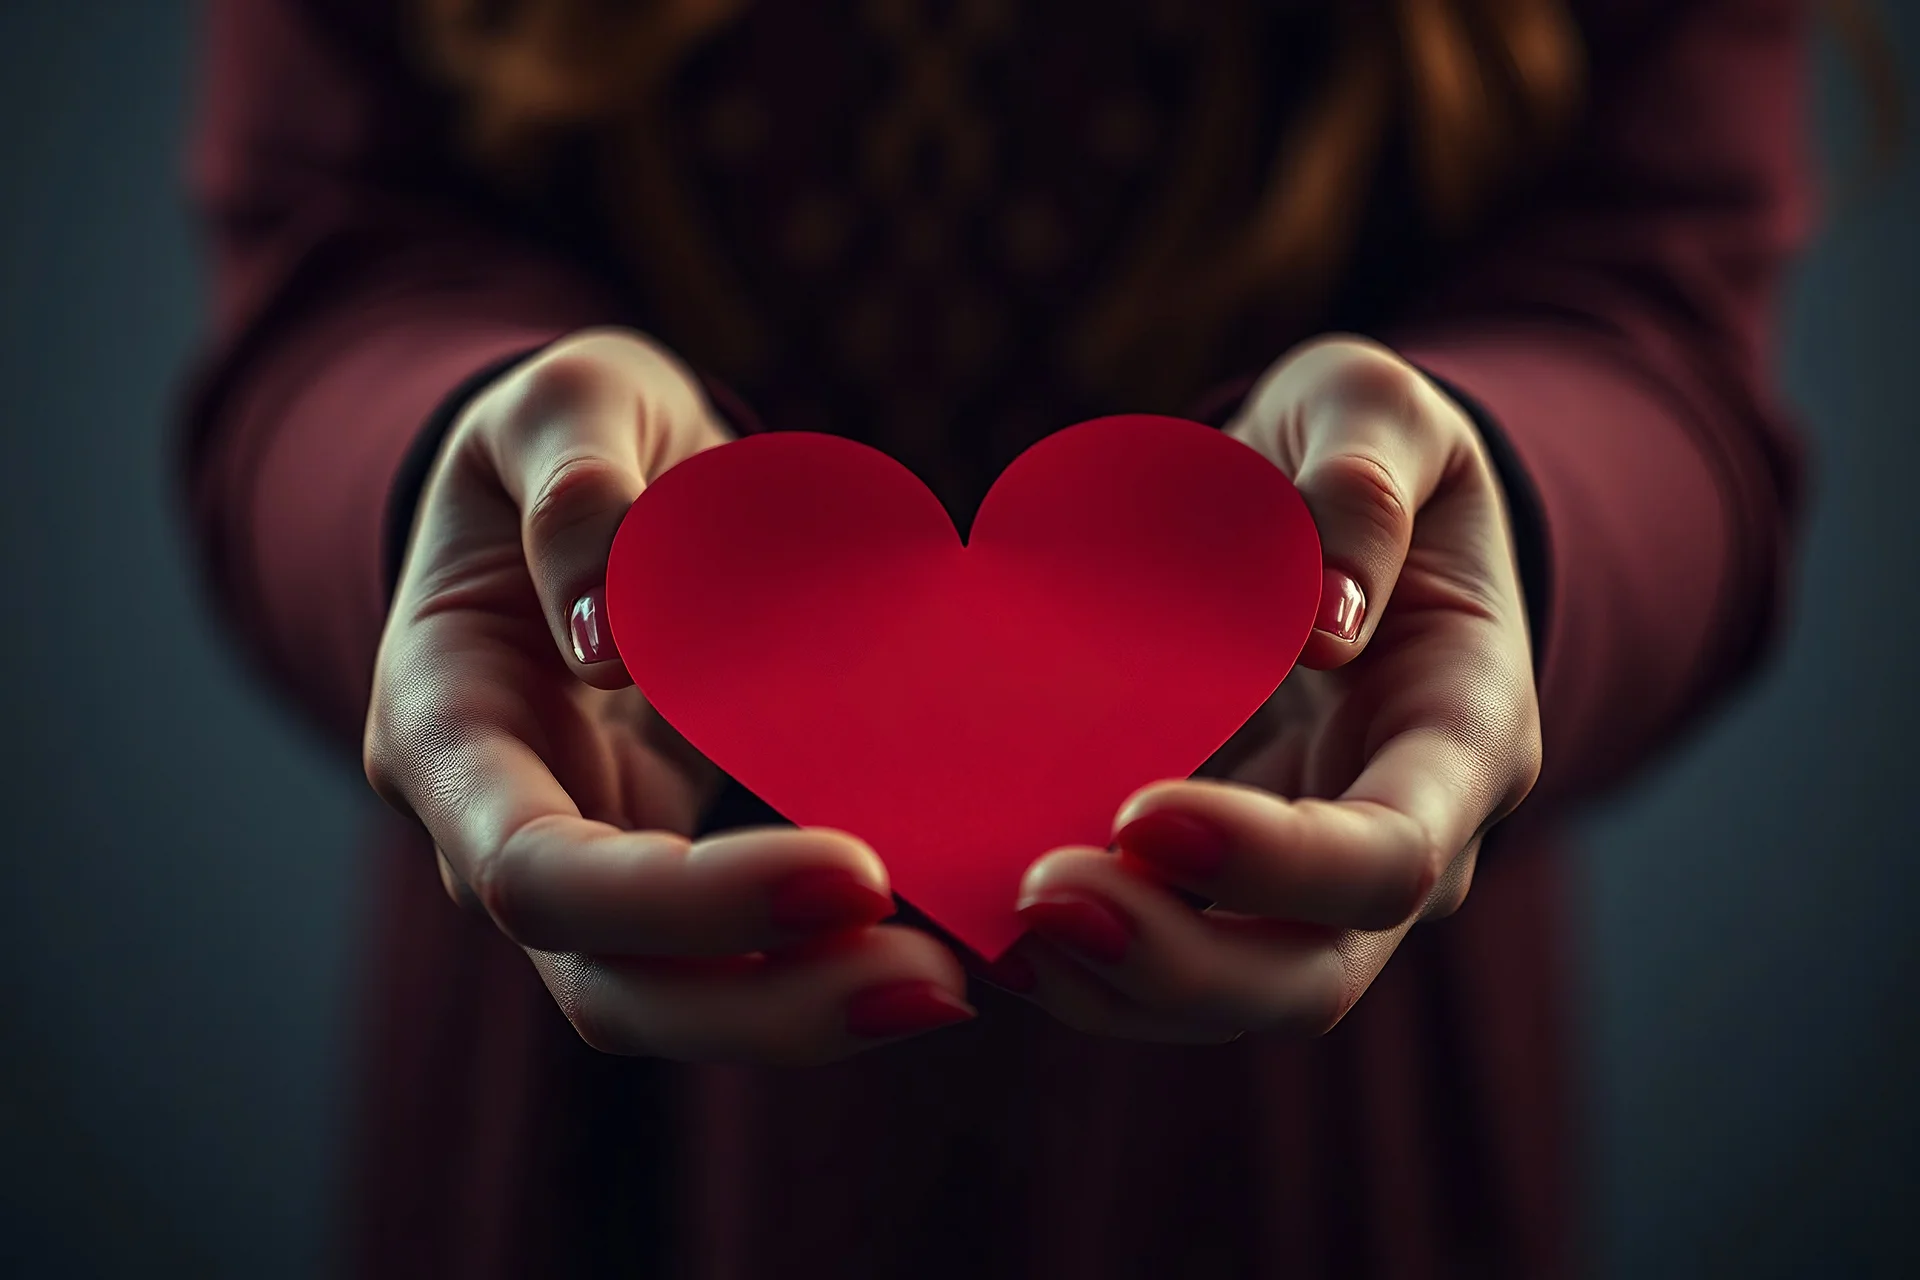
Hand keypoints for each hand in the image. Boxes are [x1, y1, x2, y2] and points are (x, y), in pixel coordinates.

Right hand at [363, 328, 975, 1065]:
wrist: (579, 481)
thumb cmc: (565, 436)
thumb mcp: (565, 398)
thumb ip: (577, 481)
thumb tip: (609, 636)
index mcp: (441, 722)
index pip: (531, 870)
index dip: (682, 899)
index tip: (850, 871)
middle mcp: (493, 826)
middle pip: (602, 983)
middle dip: (762, 1006)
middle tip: (932, 986)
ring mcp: (580, 861)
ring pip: (666, 1003)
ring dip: (802, 1014)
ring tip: (946, 990)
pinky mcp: (659, 872)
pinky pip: (725, 960)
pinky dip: (817, 969)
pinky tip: (932, 954)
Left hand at [998, 336, 1542, 1042]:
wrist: (1352, 513)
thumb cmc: (1369, 454)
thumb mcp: (1381, 411)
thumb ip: (1365, 481)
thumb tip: (1323, 613)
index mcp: (1466, 735)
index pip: (1391, 852)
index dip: (1273, 859)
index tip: (1143, 809)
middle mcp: (1407, 842)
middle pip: (1310, 976)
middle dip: (1175, 966)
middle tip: (1038, 900)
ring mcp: (1316, 883)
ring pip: (1229, 996)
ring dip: (1111, 985)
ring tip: (989, 930)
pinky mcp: (1231, 883)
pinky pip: (1165, 957)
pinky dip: (1080, 961)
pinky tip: (983, 923)